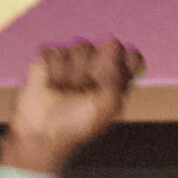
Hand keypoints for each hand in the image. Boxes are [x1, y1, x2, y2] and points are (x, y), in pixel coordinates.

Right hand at [0, 39, 143, 177]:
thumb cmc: (78, 124)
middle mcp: (100, 65)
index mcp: (118, 79)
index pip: (133, 57)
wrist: (43, 132)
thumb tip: (113, 48)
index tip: (112, 81)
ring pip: (82, 46)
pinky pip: (56, 51)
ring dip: (73, 73)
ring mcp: (76, 59)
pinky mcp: (52, 57)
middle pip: (110, 46)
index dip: (125, 63)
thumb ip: (116, 79)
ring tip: (66, 90)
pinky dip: (53, 70)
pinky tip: (52, 85)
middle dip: (97, 68)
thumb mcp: (106, 107)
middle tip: (86, 88)